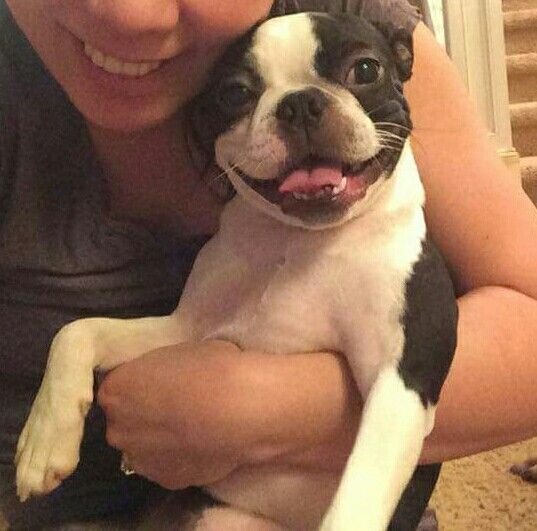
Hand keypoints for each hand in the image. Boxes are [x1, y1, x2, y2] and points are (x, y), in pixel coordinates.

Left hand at [97, 341, 249, 488]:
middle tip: (177, 404)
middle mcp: (118, 428)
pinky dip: (179, 457)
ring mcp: (139, 458)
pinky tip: (202, 445)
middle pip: (125, 420)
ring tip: (192, 428)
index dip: (142, 384)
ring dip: (159, 440)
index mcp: (116, 390)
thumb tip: (164, 381)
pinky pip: (166, 465)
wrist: (241, 409)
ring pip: (143, 447)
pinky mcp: (164, 480)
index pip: (119, 386)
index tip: (162, 382)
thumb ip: (158, 372)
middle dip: (144, 414)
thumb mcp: (178, 352)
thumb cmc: (211, 368)